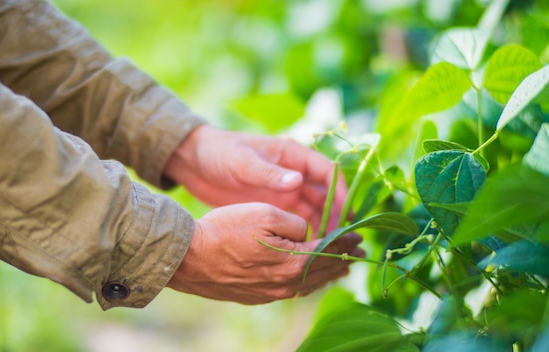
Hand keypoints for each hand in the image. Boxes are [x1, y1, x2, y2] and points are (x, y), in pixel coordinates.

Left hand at [164, 125, 346, 231]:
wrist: (194, 163)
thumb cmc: (219, 154)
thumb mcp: (242, 163)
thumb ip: (268, 173)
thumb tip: (297, 181)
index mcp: (292, 154)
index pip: (327, 172)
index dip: (340, 193)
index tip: (345, 215)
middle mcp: (294, 171)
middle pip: (325, 193)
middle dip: (335, 214)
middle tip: (340, 239)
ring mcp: (285, 188)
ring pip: (314, 208)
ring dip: (323, 224)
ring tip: (328, 247)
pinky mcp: (274, 203)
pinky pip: (298, 218)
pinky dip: (306, 230)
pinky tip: (308, 247)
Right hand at [166, 203, 363, 303]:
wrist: (188, 257)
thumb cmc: (225, 230)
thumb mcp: (265, 213)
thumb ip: (295, 222)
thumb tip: (306, 232)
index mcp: (294, 261)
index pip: (330, 250)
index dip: (346, 240)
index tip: (359, 234)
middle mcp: (287, 283)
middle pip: (324, 271)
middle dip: (343, 259)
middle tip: (357, 251)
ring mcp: (271, 293)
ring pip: (309, 283)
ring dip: (327, 273)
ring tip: (339, 267)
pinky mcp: (257, 296)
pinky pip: (291, 289)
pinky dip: (306, 280)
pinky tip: (306, 276)